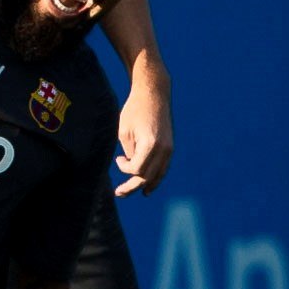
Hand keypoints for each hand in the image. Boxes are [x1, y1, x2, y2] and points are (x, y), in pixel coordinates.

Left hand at [114, 67, 172, 196]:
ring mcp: (169, 148)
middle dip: (132, 186)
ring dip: (146, 185)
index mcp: (150, 144)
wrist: (154, 94)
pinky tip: (149, 186)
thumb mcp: (124, 131)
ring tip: (137, 194)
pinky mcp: (170, 146)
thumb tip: (132, 168)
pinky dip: (156, 177)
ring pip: (158, 174)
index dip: (125, 169)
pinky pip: (164, 167)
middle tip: (118, 193)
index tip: (118, 160)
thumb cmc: (134, 111)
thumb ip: (129, 152)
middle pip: (148, 176)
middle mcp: (163, 149)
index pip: (137, 169)